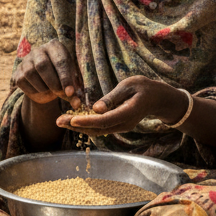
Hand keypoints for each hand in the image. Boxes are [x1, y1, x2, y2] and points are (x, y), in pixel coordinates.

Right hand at [12, 40, 83, 105]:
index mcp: (55, 47)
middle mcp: (38, 50)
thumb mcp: (70, 81)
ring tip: (51, 91)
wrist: (46, 82)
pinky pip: (23, 82)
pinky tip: (41, 91)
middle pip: (42, 65)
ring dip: (43, 87)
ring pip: (31, 73)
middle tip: (61, 94)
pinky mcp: (18, 72)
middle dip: (53, 83)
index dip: (65, 77)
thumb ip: (73, 92)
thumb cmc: (62, 78)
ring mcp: (26, 60)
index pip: (60, 60)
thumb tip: (77, 105)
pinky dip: (33, 91)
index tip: (70, 92)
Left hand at [57, 76, 185, 134]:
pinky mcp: (117, 125)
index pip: (104, 121)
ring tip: (60, 121)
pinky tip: (73, 120)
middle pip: (97, 129)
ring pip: (97, 130)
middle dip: (76, 126)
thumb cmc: (144, 87)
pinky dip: (86, 125)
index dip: (86, 122)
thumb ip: (113, 97)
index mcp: (127, 113)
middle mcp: (123, 124)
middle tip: (57, 121)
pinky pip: (100, 128)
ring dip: (78, 127)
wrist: (158, 98)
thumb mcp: (130, 85)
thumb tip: (96, 108)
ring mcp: (121, 127)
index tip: (71, 120)